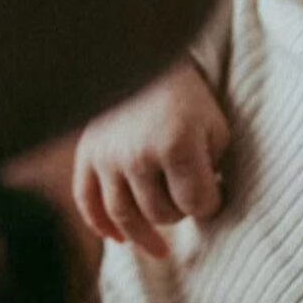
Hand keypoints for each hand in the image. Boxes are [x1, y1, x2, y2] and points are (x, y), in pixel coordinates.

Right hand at [72, 58, 229, 257]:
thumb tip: (204, 203)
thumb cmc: (188, 95)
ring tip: (160, 246)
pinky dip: (102, 226)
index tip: (216, 195)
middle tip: (188, 198)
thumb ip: (213, 166)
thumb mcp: (215, 125)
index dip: (212, 204)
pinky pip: (88, 202)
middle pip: (162, 212)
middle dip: (181, 211)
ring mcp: (108, 157)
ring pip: (126, 215)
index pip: (197, 202)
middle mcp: (137, 155)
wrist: (144, 56)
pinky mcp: (87, 154)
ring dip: (145, 232)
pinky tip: (120, 239)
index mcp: (176, 144)